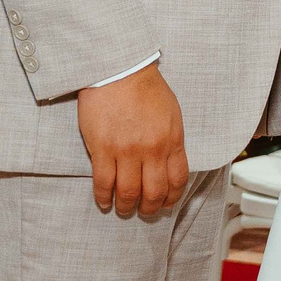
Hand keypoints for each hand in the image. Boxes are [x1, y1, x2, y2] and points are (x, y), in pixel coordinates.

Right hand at [77, 66, 188, 216]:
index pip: (177, 180)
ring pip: (129, 192)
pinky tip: (104, 201)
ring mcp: (127, 151)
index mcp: (172, 140)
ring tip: (123, 209)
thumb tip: (168, 163)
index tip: (165, 204)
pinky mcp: (103, 149)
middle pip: (154, 192)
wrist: (119, 69)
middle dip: (149, 207)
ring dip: (126, 206)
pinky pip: (104, 182)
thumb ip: (171, 140)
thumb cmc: (145, 87)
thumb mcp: (171, 113)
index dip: (172, 198)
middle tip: (144, 211)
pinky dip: (104, 197)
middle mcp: (153, 149)